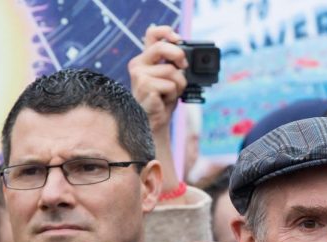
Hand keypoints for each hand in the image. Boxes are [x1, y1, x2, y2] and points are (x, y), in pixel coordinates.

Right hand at [129, 24, 187, 190]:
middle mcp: (138, 64)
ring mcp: (139, 76)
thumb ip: (175, 66)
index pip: (152, 34)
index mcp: (144, 59)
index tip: (179, 39)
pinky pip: (170, 86)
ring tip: (169, 94)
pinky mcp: (145, 88)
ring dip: (178, 85)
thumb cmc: (162, 100)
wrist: (153, 123)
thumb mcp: (170, 79)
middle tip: (184, 67)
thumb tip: (188, 60)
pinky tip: (164, 101)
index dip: (167, 32)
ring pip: (171, 72)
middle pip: (162, 48)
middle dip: (178, 56)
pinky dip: (173, 95)